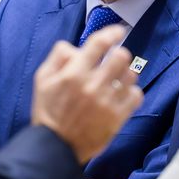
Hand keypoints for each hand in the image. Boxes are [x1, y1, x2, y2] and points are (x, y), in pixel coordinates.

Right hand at [31, 25, 142, 162]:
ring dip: (125, 74)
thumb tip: (75, 46)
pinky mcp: (117, 117)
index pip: (99, 43)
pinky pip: (136, 95)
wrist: (55, 147)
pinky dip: (131, 92)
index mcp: (73, 73)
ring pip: (131, 75)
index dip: (112, 32)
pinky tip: (122, 95)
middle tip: (114, 61)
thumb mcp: (42, 80)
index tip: (118, 31)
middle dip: (118, 55)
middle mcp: (92, 85)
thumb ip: (58, 57)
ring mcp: (107, 102)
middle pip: (121, 56)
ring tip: (116, 80)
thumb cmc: (48, 111)